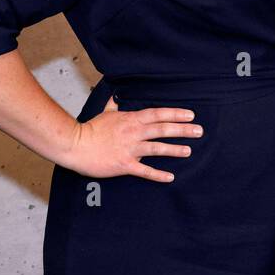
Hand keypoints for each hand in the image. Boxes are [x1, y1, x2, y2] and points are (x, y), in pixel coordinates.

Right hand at [62, 95, 202, 181]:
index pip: (158, 114)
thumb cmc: (89, 129)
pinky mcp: (124, 164)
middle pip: (162, 129)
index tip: (190, 115)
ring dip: (174, 149)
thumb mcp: (104, 113)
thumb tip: (115, 97)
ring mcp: (129, 149)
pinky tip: (170, 177)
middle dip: (182, 130)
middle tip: (199, 131)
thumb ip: (113, 106)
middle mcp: (133, 132)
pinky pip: (144, 170)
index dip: (175, 114)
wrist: (75, 144)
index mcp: (130, 119)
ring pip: (157, 148)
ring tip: (189, 150)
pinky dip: (157, 174)